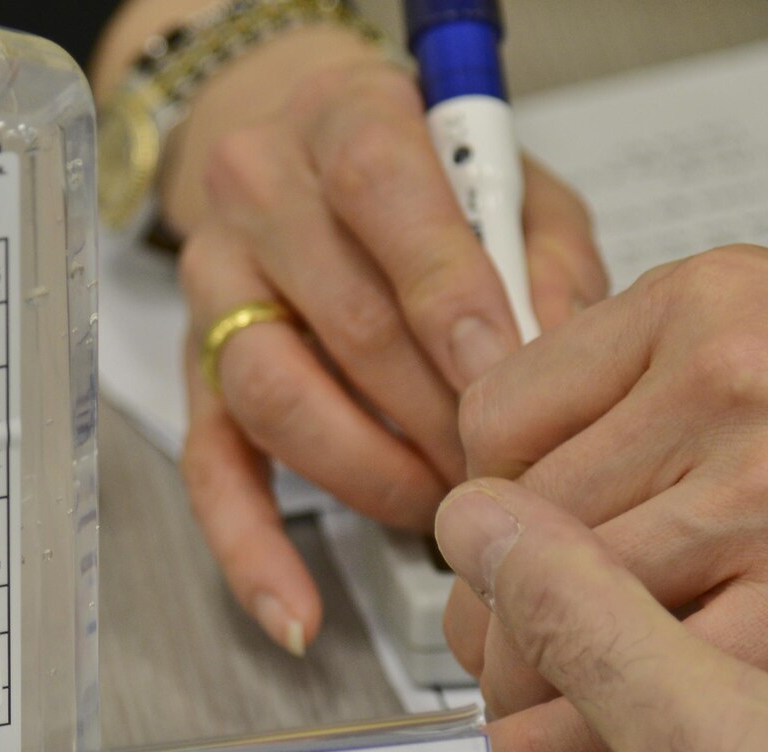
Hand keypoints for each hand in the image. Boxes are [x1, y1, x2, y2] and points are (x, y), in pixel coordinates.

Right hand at [165, 35, 605, 653]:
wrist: (297, 149)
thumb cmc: (424, 176)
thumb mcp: (512, 183)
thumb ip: (544, 260)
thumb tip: (573, 362)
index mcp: (346, 121)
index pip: (380, 196)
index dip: (444, 294)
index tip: (500, 381)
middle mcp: (261, 199)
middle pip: (340, 319)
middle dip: (433, 414)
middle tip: (508, 476)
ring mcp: (217, 290)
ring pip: (274, 396)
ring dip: (370, 473)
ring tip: (446, 511)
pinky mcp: (194, 376)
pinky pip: (210, 471)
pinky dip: (252, 552)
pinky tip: (299, 614)